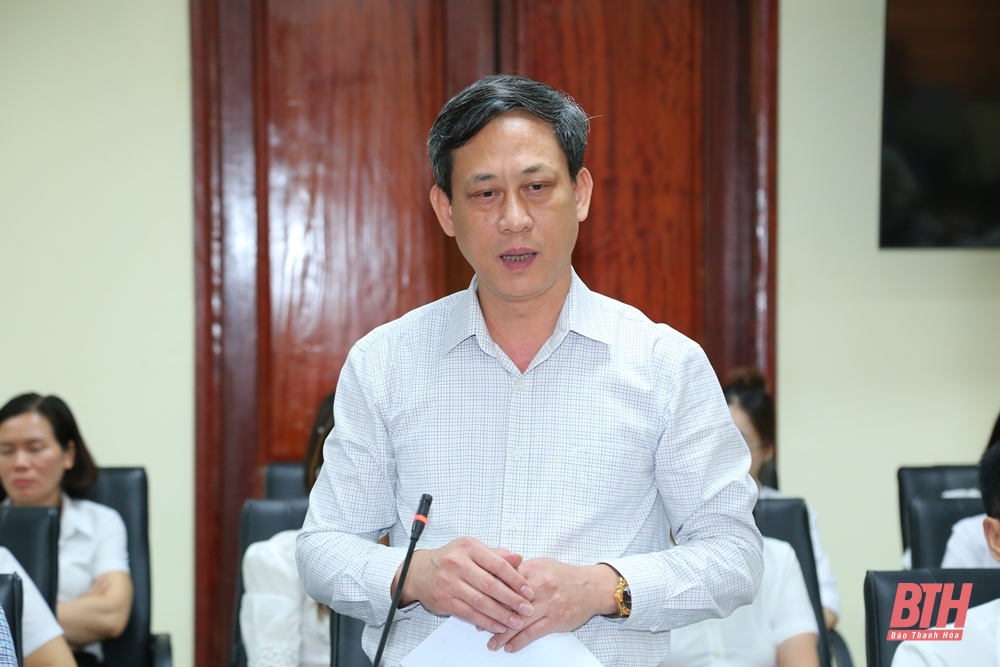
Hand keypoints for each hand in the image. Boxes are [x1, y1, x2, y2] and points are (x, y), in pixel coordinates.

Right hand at [397, 536, 535, 633]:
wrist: (419, 571)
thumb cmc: (451, 558)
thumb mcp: (473, 549)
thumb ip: (496, 554)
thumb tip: (519, 559)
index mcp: (469, 547)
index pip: (498, 565)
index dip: (515, 579)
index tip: (528, 591)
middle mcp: (458, 563)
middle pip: (490, 585)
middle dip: (512, 600)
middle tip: (527, 609)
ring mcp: (449, 582)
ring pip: (480, 602)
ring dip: (501, 614)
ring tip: (516, 621)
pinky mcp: (444, 600)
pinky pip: (469, 613)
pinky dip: (485, 621)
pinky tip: (498, 626)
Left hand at [488, 559, 618, 652]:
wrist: (592, 586)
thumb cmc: (564, 576)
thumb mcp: (541, 565)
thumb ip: (520, 569)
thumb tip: (495, 575)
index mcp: (533, 569)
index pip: (505, 581)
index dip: (489, 592)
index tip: (476, 601)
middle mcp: (539, 585)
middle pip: (509, 602)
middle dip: (492, 615)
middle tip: (478, 626)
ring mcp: (548, 603)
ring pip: (519, 621)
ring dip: (502, 634)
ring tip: (491, 643)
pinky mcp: (556, 619)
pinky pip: (533, 632)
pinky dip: (519, 641)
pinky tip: (509, 647)